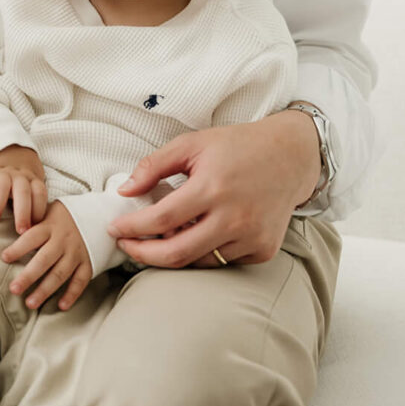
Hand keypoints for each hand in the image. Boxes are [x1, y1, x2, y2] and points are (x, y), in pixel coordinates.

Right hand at [0, 144, 46, 232]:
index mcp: (33, 178)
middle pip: (23, 192)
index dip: (39, 210)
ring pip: (2, 185)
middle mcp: (18, 174)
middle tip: (21, 231)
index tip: (35, 229)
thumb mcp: (32, 181)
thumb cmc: (21, 174)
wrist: (5, 146)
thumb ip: (34, 199)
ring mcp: (1, 171)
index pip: (40, 193)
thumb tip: (38, 229)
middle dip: (23, 212)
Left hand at [1, 202, 92, 310]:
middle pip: (44, 260)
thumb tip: (4, 223)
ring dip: (45, 290)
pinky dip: (72, 294)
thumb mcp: (47, 210)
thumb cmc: (63, 215)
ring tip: (30, 303)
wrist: (97, 214)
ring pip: (60, 274)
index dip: (18, 248)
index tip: (4, 258)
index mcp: (50, 225)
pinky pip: (80, 281)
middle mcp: (63, 240)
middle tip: (14, 289)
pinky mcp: (88, 262)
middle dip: (28, 276)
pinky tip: (61, 306)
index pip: (31, 237)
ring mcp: (76, 253)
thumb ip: (31, 219)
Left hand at [108, 110, 320, 267]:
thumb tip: (125, 190)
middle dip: (143, 254)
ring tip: (161, 236)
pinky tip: (198, 233)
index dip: (132, 227)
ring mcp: (251, 237)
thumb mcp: (192, 144)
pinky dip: (204, 252)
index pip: (161, 219)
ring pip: (199, 261)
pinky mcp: (263, 249)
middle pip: (176, 253)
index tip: (114, 228)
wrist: (290, 156)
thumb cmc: (237, 146)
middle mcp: (234, 217)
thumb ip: (154, 165)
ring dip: (174, 254)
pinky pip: (223, 261)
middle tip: (126, 246)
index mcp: (212, 187)